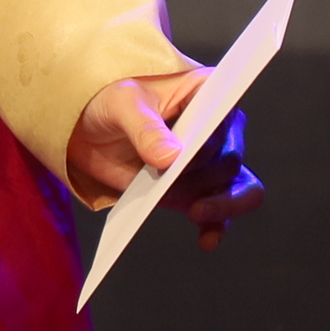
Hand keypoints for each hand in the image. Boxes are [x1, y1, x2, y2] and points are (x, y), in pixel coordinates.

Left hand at [65, 70, 264, 248]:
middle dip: (206, 174)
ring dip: (223, 204)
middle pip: (231, 157)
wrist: (90, 132)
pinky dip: (217, 226)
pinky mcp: (195, 190)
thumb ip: (145, 128)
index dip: (216, 133)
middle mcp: (216, 127)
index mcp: (206, 91)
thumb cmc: (111, 102)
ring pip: (239, 187)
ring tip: (197, 212)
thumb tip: (170, 156)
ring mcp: (208, 163)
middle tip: (175, 179)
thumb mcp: (122, 104)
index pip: (226, 114)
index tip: (196, 150)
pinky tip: (206, 239)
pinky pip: (220, 213)